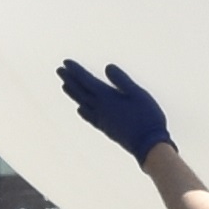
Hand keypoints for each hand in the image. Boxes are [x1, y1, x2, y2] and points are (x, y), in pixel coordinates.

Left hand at [59, 61, 173, 160]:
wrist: (148, 146)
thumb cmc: (147, 117)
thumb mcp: (138, 94)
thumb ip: (122, 80)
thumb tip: (107, 67)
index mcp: (107, 97)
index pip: (87, 81)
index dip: (75, 71)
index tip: (65, 62)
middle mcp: (100, 108)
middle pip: (81, 91)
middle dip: (70, 79)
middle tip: (59, 70)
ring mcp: (102, 120)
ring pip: (82, 104)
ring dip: (73, 93)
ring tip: (64, 86)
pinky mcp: (106, 129)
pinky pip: (89, 117)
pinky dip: (82, 111)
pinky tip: (80, 109)